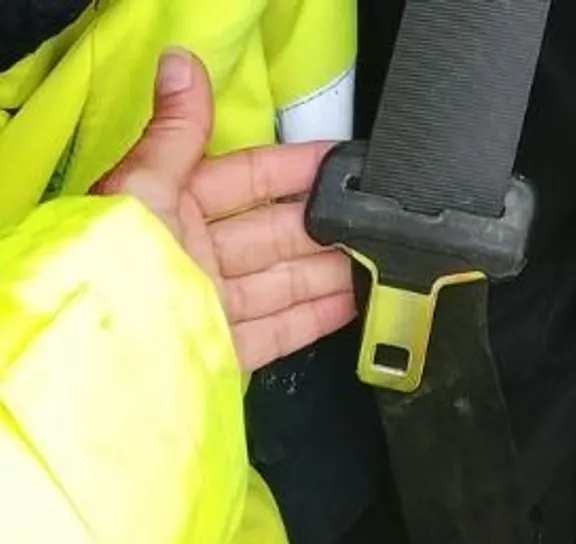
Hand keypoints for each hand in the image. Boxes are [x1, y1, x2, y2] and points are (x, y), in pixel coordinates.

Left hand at [92, 48, 355, 370]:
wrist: (106, 353)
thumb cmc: (113, 267)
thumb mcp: (145, 185)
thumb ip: (178, 131)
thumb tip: (181, 66)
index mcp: (172, 210)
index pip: (247, 178)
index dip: (295, 168)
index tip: (340, 162)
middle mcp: (193, 257)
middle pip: (274, 233)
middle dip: (324, 224)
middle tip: (369, 215)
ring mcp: (212, 304)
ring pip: (285, 280)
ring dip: (331, 270)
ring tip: (376, 258)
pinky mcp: (225, 348)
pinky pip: (282, 329)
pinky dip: (319, 317)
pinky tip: (352, 304)